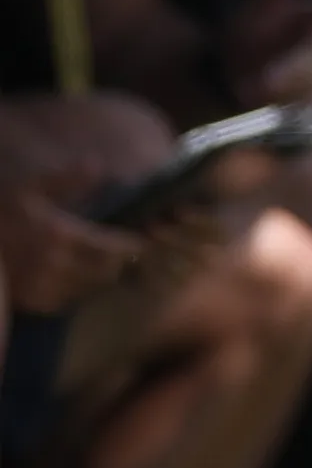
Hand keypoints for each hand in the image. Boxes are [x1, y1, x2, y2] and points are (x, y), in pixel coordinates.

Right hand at [0, 171, 141, 315]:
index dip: (130, 245)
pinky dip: (78, 290)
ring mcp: (44, 288)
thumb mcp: (29, 187)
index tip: (141, 239)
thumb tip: (97, 165)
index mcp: (60, 235)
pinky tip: (78, 278)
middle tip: (128, 253)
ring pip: (89, 289)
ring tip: (106, 265)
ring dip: (100, 278)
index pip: (111, 248)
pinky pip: (67, 301)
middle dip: (119, 262)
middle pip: (105, 272)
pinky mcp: (33, 303)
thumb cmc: (0, 212)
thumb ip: (66, 179)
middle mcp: (56, 266)